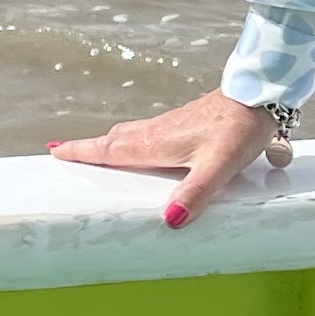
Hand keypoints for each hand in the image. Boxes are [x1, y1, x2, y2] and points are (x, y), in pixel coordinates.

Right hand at [49, 89, 284, 228]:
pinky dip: (130, 139)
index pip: (110, 149)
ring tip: (94, 152)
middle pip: (113, 141)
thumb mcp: (218, 166)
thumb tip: (168, 220)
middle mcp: (157, 132)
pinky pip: (146, 133)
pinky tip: (142, 147)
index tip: (55, 152)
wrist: (259, 95)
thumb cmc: (238, 130)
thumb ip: (195, 194)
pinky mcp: (184, 122)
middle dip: (88, 148)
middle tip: (64, 153)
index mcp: (156, 143)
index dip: (82, 152)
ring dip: (108, 143)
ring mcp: (170, 125)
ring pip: (129, 134)